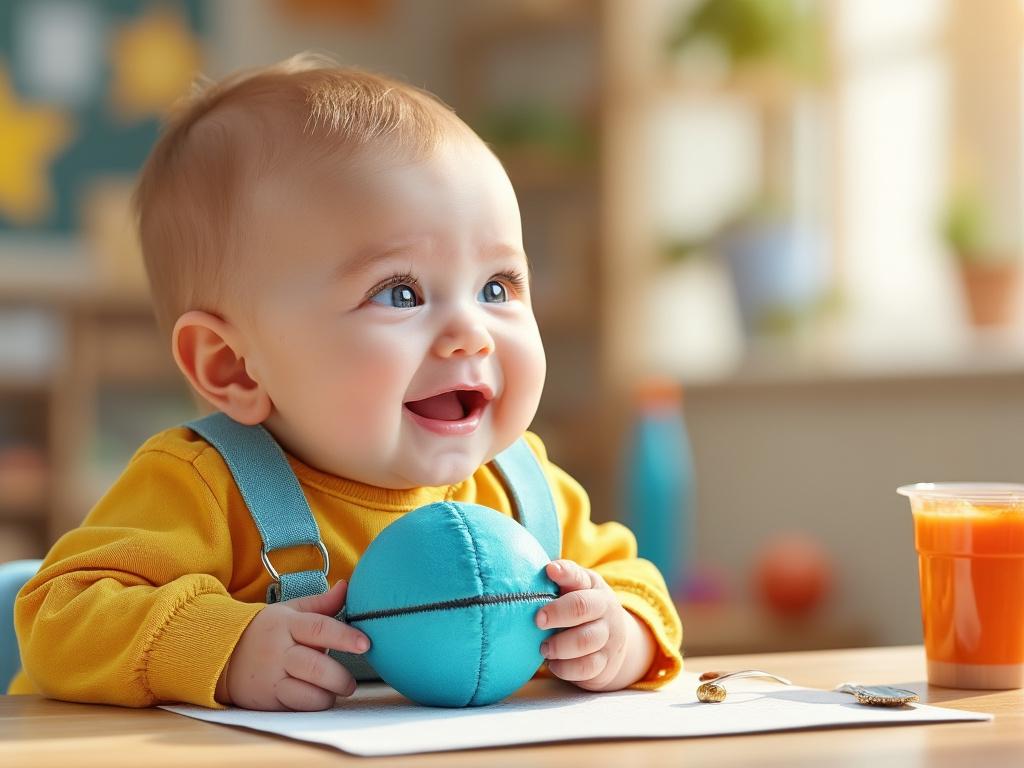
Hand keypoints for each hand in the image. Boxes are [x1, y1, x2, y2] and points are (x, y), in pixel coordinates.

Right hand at [218, 580, 370, 710]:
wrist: (222, 656)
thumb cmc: (265, 632)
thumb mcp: (289, 611)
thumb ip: (321, 603)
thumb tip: (347, 586)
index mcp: (287, 624)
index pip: (320, 628)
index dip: (345, 637)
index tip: (365, 644)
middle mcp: (279, 651)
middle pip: (316, 667)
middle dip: (340, 678)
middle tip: (350, 682)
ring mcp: (272, 677)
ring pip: (308, 693)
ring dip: (328, 695)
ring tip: (335, 690)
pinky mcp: (268, 700)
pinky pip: (298, 706)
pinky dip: (313, 704)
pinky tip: (317, 696)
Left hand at [536, 560, 654, 691]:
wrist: (613, 640)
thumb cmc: (583, 610)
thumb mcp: (576, 590)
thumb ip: (560, 581)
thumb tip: (542, 570)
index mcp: (593, 586)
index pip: (578, 576)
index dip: (564, 572)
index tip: (549, 571)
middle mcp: (605, 609)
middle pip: (582, 606)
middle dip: (557, 613)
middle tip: (538, 621)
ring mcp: (608, 637)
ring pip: (584, 640)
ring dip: (559, 645)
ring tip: (544, 648)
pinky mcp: (605, 663)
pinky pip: (585, 668)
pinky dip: (565, 668)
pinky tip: (554, 664)